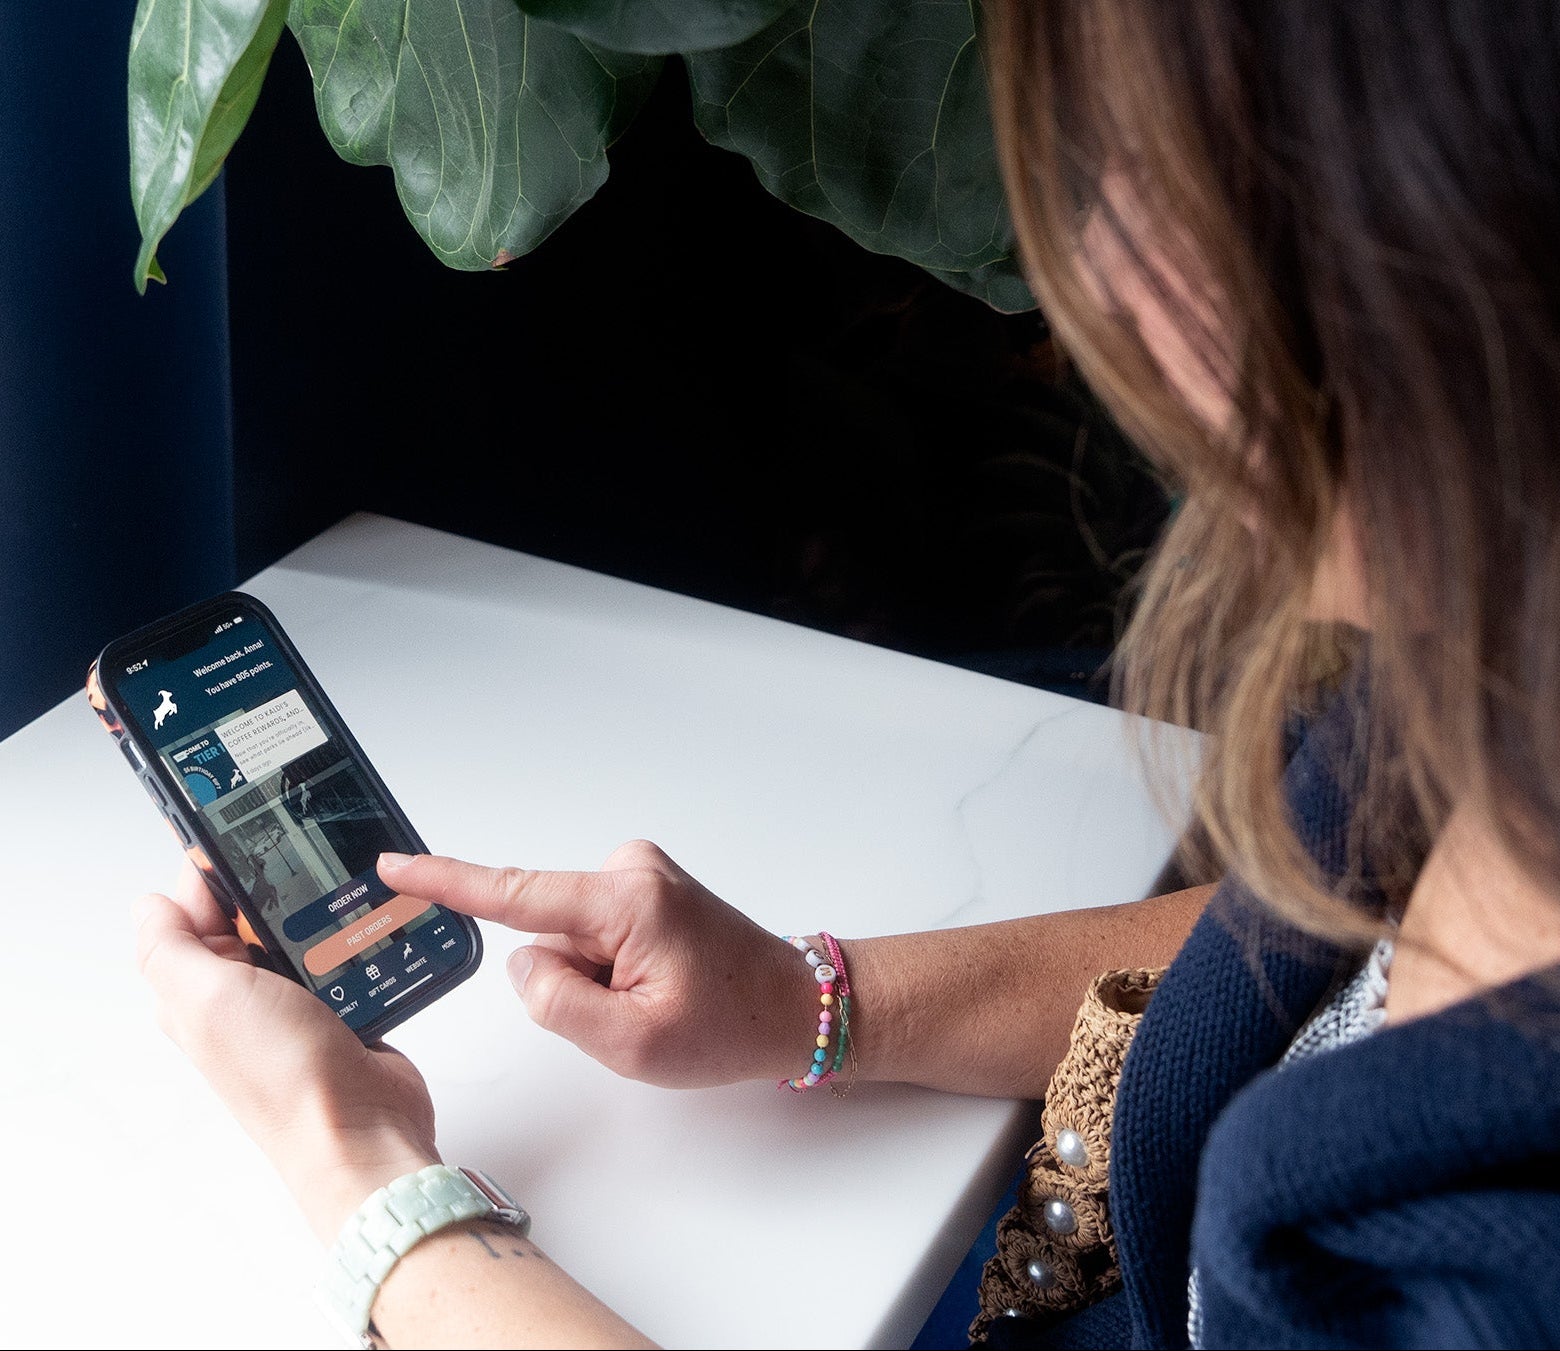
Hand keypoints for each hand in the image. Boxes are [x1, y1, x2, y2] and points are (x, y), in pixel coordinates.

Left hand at [134, 862, 439, 1243]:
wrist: (362, 1127)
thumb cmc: (285, 1076)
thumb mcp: (207, 996)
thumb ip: (170, 945)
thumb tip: (148, 903)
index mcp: (194, 991)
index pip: (190, 910)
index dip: (211, 871)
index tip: (242, 839)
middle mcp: (238, 998)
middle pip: (246, 916)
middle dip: (270, 889)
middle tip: (296, 872)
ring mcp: (290, 1004)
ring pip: (297, 932)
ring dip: (315, 917)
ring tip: (332, 906)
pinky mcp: (338, 1008)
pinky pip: (340, 956)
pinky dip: (351, 942)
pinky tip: (359, 935)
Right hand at [378, 840, 818, 1088]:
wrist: (793, 1005)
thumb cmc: (731, 1024)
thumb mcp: (630, 1042)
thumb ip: (556, 1001)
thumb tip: (524, 961)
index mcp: (626, 902)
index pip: (514, 893)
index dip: (447, 882)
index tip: (394, 866)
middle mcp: (630, 871)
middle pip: (548, 936)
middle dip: (575, 983)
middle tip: (639, 1010)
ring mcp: (640, 874)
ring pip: (569, 941)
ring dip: (596, 979)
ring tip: (658, 996)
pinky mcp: (645, 886)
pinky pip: (593, 934)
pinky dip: (611, 967)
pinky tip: (659, 983)